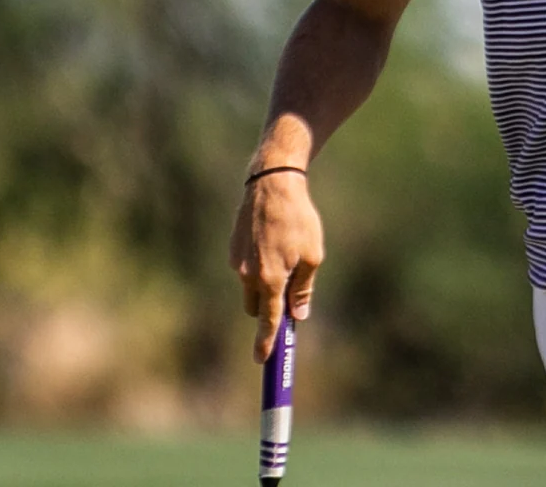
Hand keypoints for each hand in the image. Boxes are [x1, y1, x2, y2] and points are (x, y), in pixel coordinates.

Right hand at [228, 169, 324, 362]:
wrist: (272, 184)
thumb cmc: (299, 219)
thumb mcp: (312, 255)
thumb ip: (303, 289)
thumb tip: (297, 315)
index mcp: (270, 279)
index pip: (267, 321)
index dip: (266, 343)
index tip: (262, 362)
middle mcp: (248, 274)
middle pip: (256, 307)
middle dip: (268, 308)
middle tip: (289, 294)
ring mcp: (237, 261)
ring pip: (250, 286)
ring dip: (265, 283)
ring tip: (286, 253)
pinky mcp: (232, 248)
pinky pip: (245, 268)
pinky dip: (258, 265)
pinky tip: (274, 241)